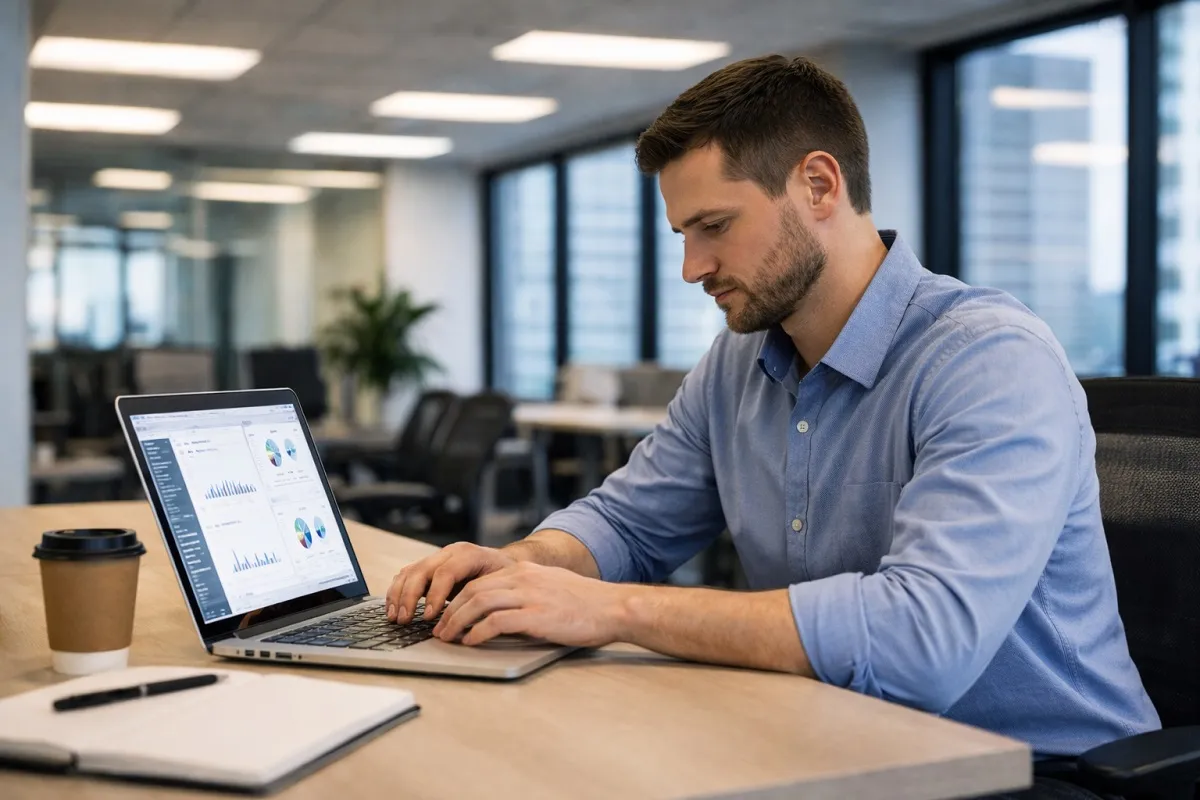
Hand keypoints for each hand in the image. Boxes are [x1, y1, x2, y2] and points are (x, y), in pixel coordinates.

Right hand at [386, 542, 516, 622]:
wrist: (504, 562)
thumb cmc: (504, 575)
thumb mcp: (502, 583)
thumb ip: (484, 596)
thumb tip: (470, 620)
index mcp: (468, 554)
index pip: (445, 572)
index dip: (435, 595)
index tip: (430, 617)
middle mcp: (449, 553)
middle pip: (421, 570)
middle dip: (410, 597)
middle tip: (406, 620)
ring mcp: (436, 558)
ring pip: (409, 572)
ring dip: (398, 595)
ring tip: (395, 618)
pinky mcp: (428, 567)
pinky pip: (406, 576)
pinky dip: (397, 592)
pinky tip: (394, 609)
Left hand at [432, 561, 624, 647]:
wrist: (613, 608)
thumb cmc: (586, 603)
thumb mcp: (550, 587)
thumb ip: (526, 592)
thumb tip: (502, 610)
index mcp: (524, 571)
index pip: (479, 581)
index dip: (457, 599)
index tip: (446, 615)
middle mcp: (523, 578)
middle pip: (473, 590)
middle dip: (451, 611)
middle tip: (439, 630)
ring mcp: (530, 595)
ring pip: (479, 602)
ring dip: (458, 621)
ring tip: (448, 638)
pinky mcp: (537, 615)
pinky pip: (497, 621)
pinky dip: (479, 632)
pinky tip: (472, 642)